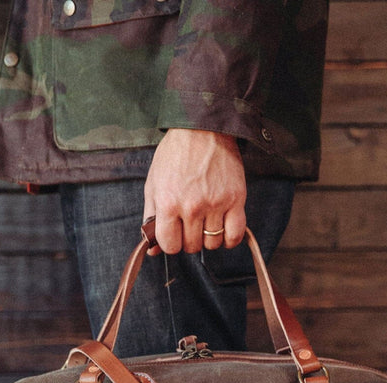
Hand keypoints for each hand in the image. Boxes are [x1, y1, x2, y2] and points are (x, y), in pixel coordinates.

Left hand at [143, 129, 245, 254]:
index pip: (170, 245)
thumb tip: (153, 250)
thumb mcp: (153, 183)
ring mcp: (215, 204)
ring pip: (213, 243)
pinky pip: (234, 235)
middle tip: (190, 224)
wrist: (203, 128)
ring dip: (208, 238)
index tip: (174, 234)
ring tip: (206, 223)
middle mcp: (192, 207)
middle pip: (192, 246)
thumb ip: (151, 218)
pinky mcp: (235, 199)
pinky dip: (229, 240)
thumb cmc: (175, 155)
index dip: (171, 243)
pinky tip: (223, 230)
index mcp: (168, 203)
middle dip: (189, 240)